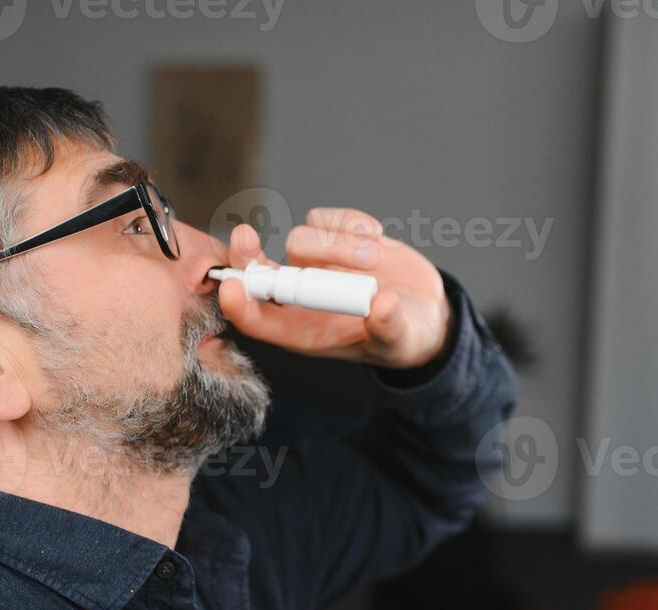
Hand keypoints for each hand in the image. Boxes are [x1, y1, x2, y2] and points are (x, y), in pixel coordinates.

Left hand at [216, 207, 451, 370]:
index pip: (255, 319)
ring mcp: (316, 264)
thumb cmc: (402, 337)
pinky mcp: (335, 237)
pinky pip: (325, 219)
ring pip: (299, 239)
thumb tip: (382, 307)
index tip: (232, 287)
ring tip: (375, 259)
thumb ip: (388, 328)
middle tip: (246, 238)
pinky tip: (377, 237)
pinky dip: (350, 223)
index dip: (238, 304)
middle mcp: (301, 297)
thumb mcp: (399, 342)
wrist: (426, 312)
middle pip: (256, 271)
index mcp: (301, 330)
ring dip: (335, 245)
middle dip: (247, 254)